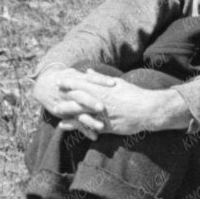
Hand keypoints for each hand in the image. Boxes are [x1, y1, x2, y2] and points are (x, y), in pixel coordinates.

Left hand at [35, 68, 188, 138]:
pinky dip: (77, 127)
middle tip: (52, 98)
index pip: (83, 84)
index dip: (70, 83)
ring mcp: (103, 114)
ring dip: (68, 113)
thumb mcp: (117, 83)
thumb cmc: (133, 94)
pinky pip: (89, 126)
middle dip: (65, 98)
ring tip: (56, 113)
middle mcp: (101, 101)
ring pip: (82, 113)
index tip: (59, 81)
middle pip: (79, 99)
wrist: (147, 109)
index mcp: (103, 89)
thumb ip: (100, 78)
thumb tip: (86, 71)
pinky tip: (66, 127)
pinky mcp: (107, 126)